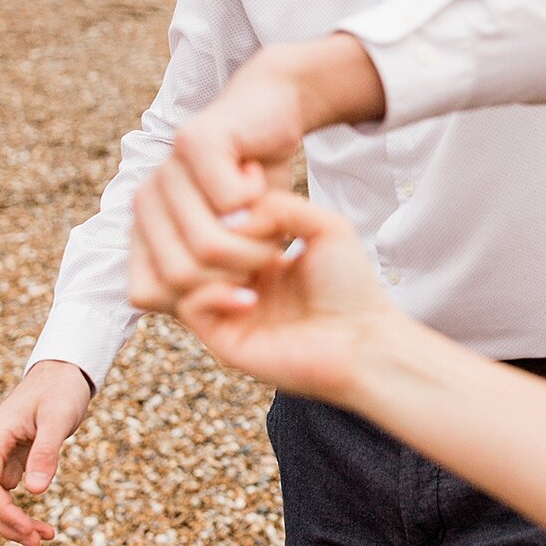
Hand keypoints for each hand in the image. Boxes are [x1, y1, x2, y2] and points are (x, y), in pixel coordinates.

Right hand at [0, 360, 95, 545]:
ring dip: (9, 525)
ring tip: (44, 537)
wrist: (59, 377)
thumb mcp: (58, 419)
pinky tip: (38, 526)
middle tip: (41, 541)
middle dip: (6, 526)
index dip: (4, 514)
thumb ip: (46, 452)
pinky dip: (15, 516)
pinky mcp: (3, 466)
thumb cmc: (59, 392)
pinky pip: (0, 499)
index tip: (32, 531)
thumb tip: (35, 492)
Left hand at [130, 38, 382, 312]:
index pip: (146, 294)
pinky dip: (263, 200)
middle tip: (267, 251)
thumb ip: (207, 278)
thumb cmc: (250, 188)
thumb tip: (196, 317)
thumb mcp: (231, 244)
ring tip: (269, 218)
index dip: (198, 304)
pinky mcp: (194, 141)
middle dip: (238, 276)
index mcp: (142, 230)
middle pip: (183, 275)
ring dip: (257, 242)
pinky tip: (260, 178)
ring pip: (209, 243)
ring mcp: (163, 170)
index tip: (246, 296)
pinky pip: (232, 202)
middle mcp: (143, 201)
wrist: (267, 113)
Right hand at [172, 191, 398, 402]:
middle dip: (220, 232)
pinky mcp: (220, 338)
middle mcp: (233, 278)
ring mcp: (223, 308)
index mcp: (254, 252)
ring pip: (182, 270)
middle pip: (191, 240)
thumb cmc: (350, 287)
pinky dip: (212, 293)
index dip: (224, 207)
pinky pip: (188, 304)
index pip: (212, 218)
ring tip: (256, 269)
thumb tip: (233, 215)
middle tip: (262, 244)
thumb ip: (278, 204)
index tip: (251, 212)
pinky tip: (250, 298)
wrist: (364, 341)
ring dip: (216, 262)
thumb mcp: (325, 225)